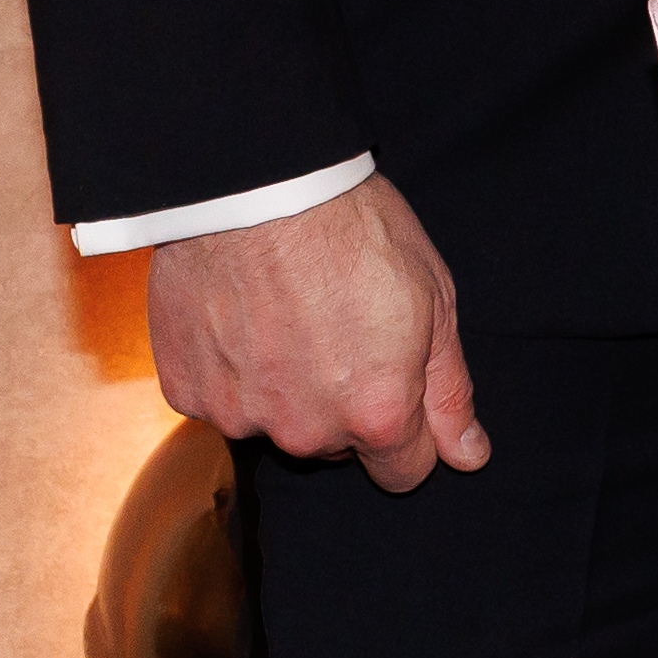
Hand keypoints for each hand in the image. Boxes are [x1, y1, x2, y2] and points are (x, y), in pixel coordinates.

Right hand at [147, 174, 487, 494]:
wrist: (258, 185)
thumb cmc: (355, 228)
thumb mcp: (434, 298)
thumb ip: (449, 390)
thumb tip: (470, 457)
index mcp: (376, 414)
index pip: (404, 472)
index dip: (407, 429)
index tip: (394, 379)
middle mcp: (306, 432)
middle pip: (336, 446)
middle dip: (344, 402)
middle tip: (337, 324)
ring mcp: (241, 416)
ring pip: (276, 422)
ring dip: (285, 386)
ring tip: (285, 311)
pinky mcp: (187, 394)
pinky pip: (221, 398)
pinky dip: (231, 369)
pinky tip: (239, 313)